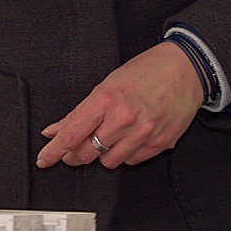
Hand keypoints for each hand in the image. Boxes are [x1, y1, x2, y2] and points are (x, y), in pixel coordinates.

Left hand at [36, 42, 203, 169]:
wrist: (186, 69)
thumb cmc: (146, 71)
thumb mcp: (107, 84)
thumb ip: (80, 112)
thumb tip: (54, 130)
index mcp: (106, 99)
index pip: (71, 134)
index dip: (53, 151)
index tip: (44, 160)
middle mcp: (124, 118)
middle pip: (86, 153)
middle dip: (76, 155)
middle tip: (75, 149)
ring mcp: (143, 133)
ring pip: (109, 162)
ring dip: (104, 154)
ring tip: (111, 136)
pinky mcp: (159, 143)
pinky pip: (131, 161)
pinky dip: (126, 153)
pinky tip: (131, 137)